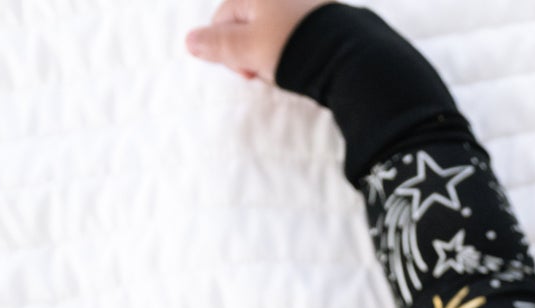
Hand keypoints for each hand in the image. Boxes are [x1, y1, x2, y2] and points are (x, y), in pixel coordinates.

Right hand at [184, 0, 332, 83]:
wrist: (345, 55)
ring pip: (269, 32)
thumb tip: (189, 41)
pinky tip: (300, 64)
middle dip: (249, 53)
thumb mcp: (248, 49)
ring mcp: (299, 3)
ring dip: (269, 55)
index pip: (222, 19)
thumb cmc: (293, 49)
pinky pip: (292, 34)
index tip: (246, 72)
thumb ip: (217, 45)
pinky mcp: (319, 17)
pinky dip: (290, 50)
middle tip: (262, 73)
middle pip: (246, 25)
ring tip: (284, 70)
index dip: (227, 50)